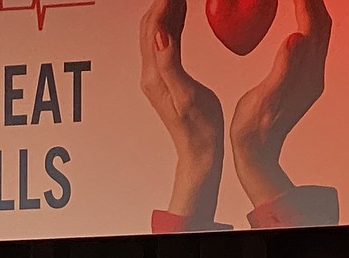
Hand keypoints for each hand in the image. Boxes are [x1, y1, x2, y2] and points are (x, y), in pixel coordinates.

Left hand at [139, 0, 225, 220]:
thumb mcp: (186, 95)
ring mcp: (156, 76)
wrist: (198, 151)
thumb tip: (160, 34)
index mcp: (155, 75)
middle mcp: (151, 74)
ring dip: (166, 11)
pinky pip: (165, 44)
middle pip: (150, 28)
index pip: (153, 28)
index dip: (163, 3)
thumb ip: (170, 63)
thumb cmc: (198, 127)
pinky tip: (181, 16)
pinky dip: (172, 25)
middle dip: (162, 3)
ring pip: (156, 34)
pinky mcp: (165, 79)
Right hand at [230, 0, 331, 206]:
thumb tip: (296, 37)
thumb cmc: (253, 130)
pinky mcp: (303, 81)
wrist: (257, 155)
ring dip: (310, 10)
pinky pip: (310, 44)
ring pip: (318, 33)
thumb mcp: (264, 99)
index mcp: (305, 75)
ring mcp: (310, 77)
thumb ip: (282, 68)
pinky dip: (305, 23)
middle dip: (311, 2)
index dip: (306, 2)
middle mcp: (314, 73)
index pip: (314, 26)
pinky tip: (295, 19)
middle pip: (321, 25)